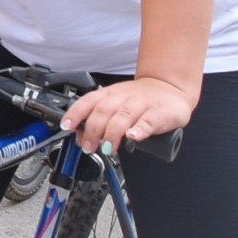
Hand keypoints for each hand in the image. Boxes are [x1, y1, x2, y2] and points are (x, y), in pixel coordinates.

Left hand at [59, 75, 194, 156]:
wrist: (170, 88)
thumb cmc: (139, 99)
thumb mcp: (116, 105)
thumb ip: (98, 120)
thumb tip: (80, 138)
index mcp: (110, 94)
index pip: (88, 101)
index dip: (75, 114)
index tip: (67, 127)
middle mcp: (123, 97)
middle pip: (103, 111)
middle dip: (93, 131)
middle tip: (89, 147)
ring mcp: (142, 105)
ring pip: (123, 116)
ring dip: (112, 134)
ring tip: (107, 148)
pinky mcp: (159, 114)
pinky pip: (148, 121)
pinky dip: (139, 130)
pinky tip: (133, 137)